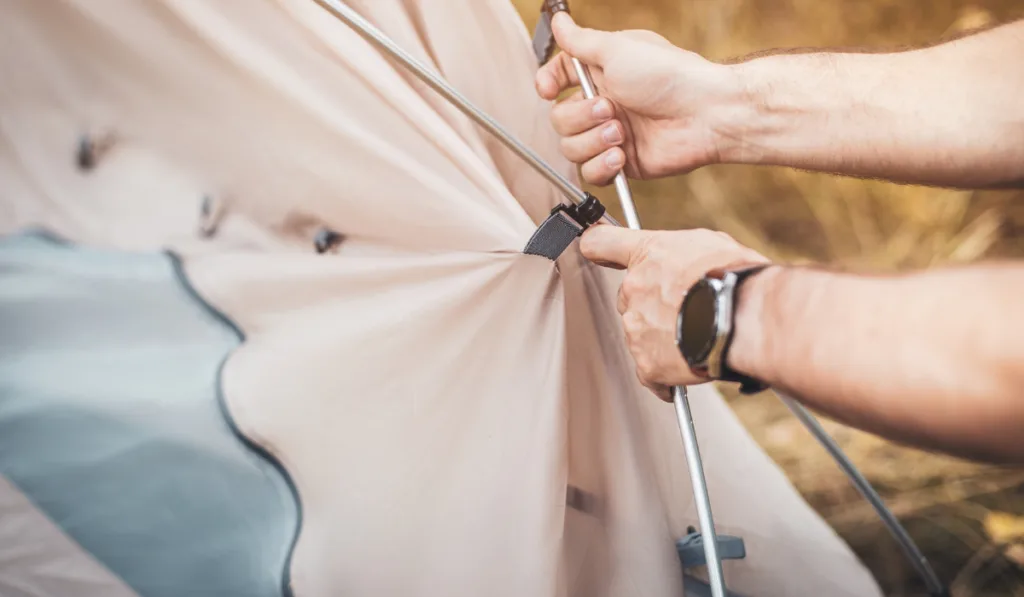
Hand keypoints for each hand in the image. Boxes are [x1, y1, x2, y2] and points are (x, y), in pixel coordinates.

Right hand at [535, 14, 746, 184]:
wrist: (704, 114)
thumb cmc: (669, 75)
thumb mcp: (617, 49)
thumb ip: (581, 40)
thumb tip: (559, 21)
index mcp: (601, 74)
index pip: (558, 79)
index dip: (547, 85)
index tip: (549, 90)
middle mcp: (603, 104)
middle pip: (560, 119)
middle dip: (580, 117)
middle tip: (610, 110)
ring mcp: (612, 135)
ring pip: (571, 148)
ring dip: (593, 141)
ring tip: (622, 133)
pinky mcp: (622, 163)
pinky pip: (591, 174)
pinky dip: (601, 166)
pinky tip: (621, 155)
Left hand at [580, 225, 767, 400]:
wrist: (743, 316)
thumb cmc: (733, 277)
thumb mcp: (708, 243)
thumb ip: (681, 251)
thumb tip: (685, 260)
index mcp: (647, 254)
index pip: (600, 243)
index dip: (600, 247)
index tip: (599, 251)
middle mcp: (633, 289)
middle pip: (630, 298)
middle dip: (652, 303)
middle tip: (685, 308)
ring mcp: (636, 328)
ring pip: (641, 335)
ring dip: (662, 337)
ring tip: (698, 336)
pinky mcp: (647, 364)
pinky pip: (651, 374)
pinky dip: (667, 375)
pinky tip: (688, 367)